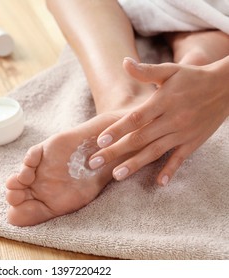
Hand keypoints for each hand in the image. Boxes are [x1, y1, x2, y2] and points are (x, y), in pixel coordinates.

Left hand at [89, 56, 228, 185]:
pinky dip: (171, 170)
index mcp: (163, 102)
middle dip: (115, 152)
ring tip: (116, 176)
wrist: (227, 87)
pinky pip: (180, 158)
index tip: (99, 141)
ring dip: (135, 164)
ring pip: (155, 151)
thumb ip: (146, 71)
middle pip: (139, 138)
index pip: (135, 119)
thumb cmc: (192, 78)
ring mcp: (183, 133)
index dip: (117, 130)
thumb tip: (124, 62)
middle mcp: (172, 119)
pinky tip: (159, 183)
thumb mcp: (170, 71)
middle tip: (94, 163)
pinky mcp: (193, 142)